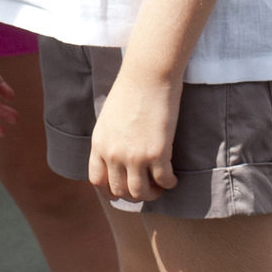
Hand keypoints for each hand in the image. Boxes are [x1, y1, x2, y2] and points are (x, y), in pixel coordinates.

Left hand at [88, 66, 180, 203]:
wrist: (148, 75)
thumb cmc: (131, 90)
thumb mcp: (109, 118)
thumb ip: (109, 140)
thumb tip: (117, 157)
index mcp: (99, 144)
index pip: (97, 181)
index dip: (110, 191)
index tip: (122, 191)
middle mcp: (114, 154)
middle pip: (119, 191)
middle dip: (133, 195)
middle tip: (146, 189)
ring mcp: (135, 156)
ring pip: (140, 192)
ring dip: (152, 194)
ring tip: (160, 187)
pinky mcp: (157, 153)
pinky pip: (163, 180)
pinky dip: (169, 184)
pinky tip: (173, 179)